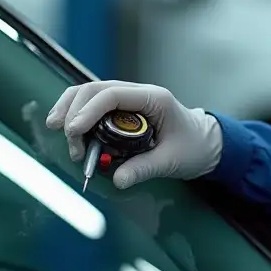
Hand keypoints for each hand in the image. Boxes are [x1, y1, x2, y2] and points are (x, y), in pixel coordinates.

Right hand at [45, 81, 222, 189]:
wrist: (206, 142)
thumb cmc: (193, 146)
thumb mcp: (171, 160)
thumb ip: (144, 169)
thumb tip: (118, 180)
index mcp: (153, 98)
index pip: (112, 95)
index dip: (88, 111)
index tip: (73, 131)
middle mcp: (138, 93)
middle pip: (94, 90)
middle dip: (74, 112)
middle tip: (69, 141)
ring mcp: (128, 100)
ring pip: (89, 94)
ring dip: (72, 112)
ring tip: (65, 136)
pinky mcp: (122, 110)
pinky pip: (94, 106)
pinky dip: (79, 116)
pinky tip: (71, 132)